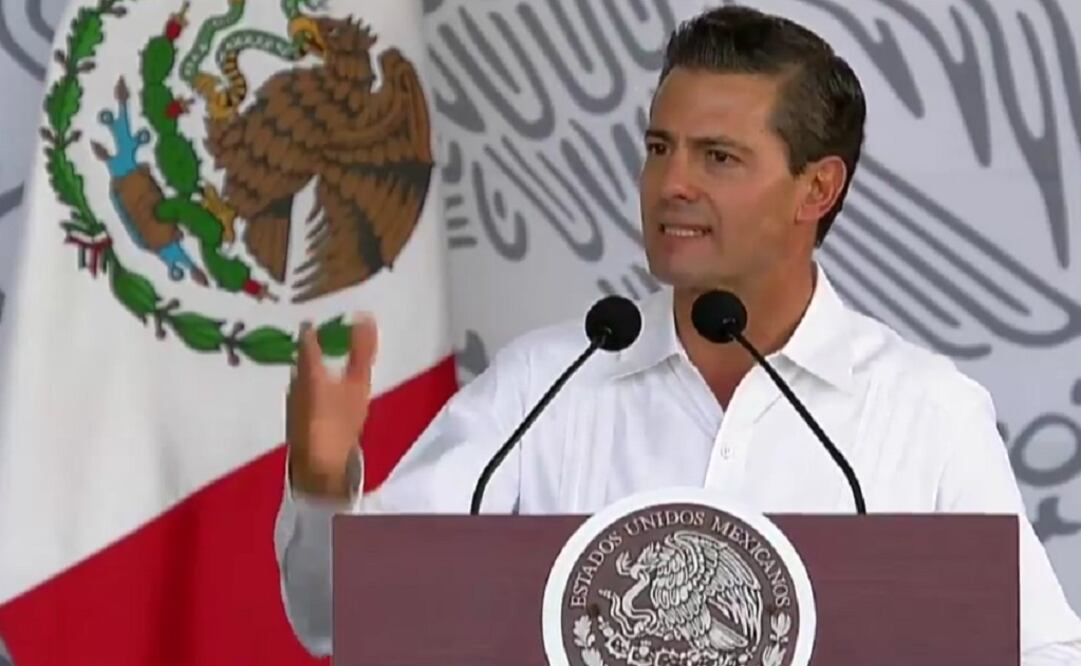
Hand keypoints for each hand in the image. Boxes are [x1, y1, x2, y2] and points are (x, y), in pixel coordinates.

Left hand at [286, 313, 378, 500]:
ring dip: (311, 372)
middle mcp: (295, 385)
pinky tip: (323, 398)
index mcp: (308, 371)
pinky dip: (312, 390)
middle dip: (311, 352)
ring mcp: (293, 406)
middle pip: (301, 362)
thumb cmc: (340, 420)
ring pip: (301, 381)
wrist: (321, 466)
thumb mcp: (358, 383)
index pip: (306, 343)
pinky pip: (303, 397)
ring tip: (325, 367)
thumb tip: (364, 315)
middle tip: (322, 342)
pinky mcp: (296, 423)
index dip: (310, 331)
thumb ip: (362, 350)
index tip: (312, 320)